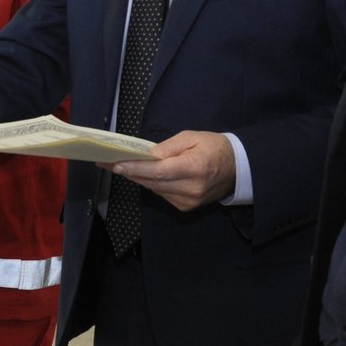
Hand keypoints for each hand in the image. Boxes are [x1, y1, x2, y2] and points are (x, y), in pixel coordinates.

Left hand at [107, 130, 235, 211]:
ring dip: (137, 178)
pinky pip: (161, 194)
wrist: (238, 168)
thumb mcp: (191, 138)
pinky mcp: (186, 207)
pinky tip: (142, 174)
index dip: (135, 168)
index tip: (115, 164)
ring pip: (154, 189)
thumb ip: (167, 147)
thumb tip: (145, 155)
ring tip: (119, 166)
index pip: (158, 171)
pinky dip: (151, 184)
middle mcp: (191, 189)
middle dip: (129, 171)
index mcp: (195, 168)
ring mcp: (189, 201)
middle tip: (107, 162)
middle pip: (152, 182)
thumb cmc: (214, 147)